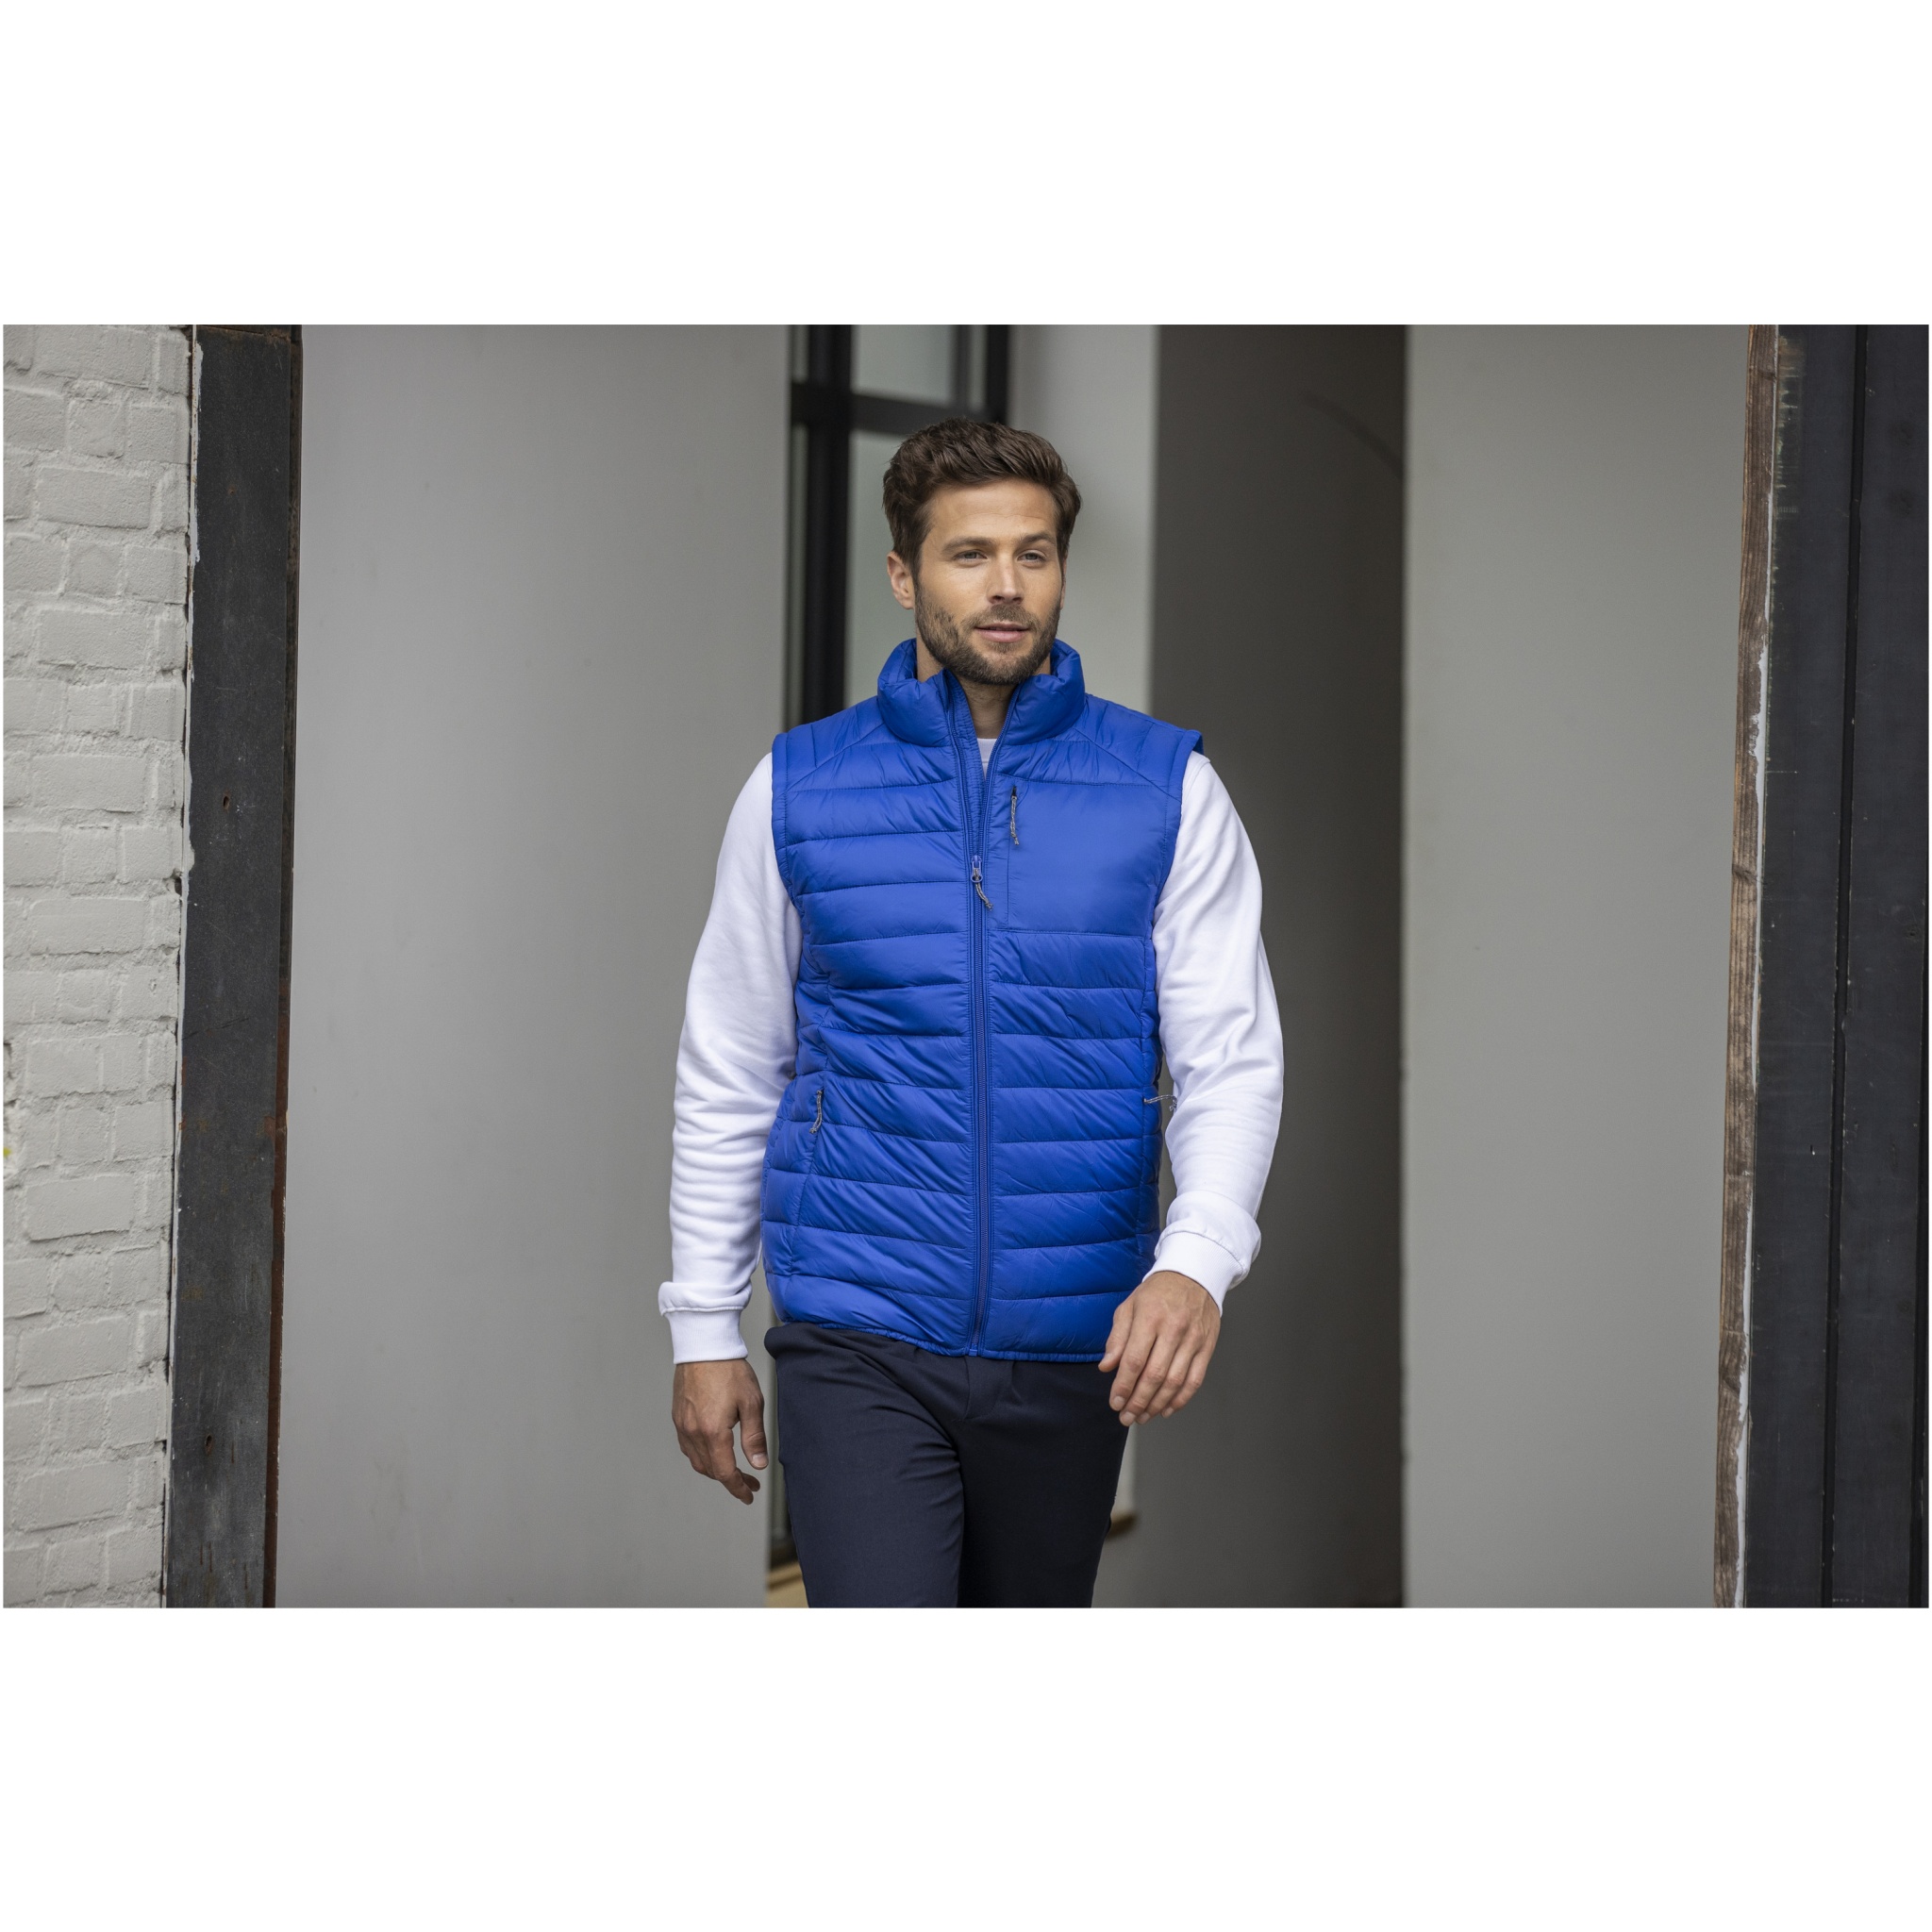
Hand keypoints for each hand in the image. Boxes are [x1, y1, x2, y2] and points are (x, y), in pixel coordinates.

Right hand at [672, 1358, 768, 1503]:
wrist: (704, 1345)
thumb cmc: (729, 1370)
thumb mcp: (751, 1403)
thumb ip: (754, 1437)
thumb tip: (758, 1464)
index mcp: (712, 1432)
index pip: (725, 1473)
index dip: (738, 1488)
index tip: (749, 1495)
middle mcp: (693, 1432)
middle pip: (710, 1470)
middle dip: (730, 1480)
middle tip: (749, 1481)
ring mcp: (682, 1425)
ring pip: (697, 1461)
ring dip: (715, 1470)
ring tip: (734, 1469)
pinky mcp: (678, 1417)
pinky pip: (688, 1447)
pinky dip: (702, 1456)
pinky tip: (715, 1451)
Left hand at [1099, 1270, 1220, 1423]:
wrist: (1194, 1276)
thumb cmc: (1157, 1293)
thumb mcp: (1129, 1306)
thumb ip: (1117, 1337)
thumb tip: (1107, 1366)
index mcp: (1150, 1317)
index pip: (1134, 1360)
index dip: (1123, 1386)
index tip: (1115, 1402)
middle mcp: (1173, 1329)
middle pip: (1154, 1375)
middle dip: (1138, 1402)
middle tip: (1127, 1417)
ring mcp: (1193, 1339)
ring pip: (1175, 1382)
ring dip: (1157, 1405)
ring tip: (1143, 1416)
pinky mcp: (1207, 1347)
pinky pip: (1195, 1380)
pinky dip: (1181, 1399)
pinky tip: (1167, 1409)